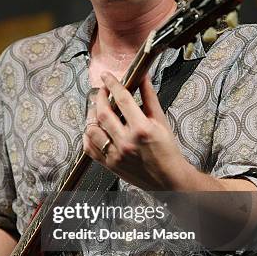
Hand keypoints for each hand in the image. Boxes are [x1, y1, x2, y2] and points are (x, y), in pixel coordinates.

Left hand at [83, 71, 190, 190]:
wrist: (168, 179)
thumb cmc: (167, 150)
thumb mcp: (161, 121)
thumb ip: (149, 97)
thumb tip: (142, 77)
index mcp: (142, 129)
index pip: (122, 100)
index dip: (113, 84)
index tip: (107, 76)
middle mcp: (126, 142)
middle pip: (103, 113)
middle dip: (100, 97)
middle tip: (101, 91)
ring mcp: (115, 155)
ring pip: (92, 130)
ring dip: (91, 115)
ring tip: (96, 108)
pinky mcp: (109, 165)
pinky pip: (89, 148)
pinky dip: (88, 135)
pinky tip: (93, 128)